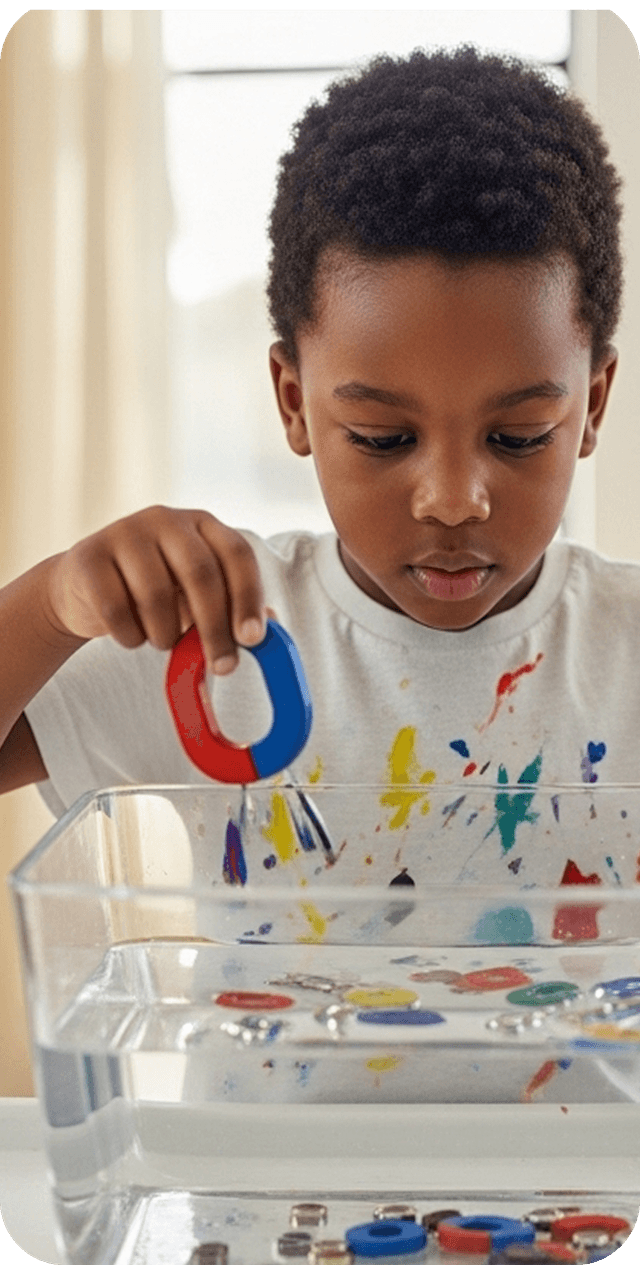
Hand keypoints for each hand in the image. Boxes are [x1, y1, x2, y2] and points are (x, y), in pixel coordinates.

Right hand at [44, 506, 266, 672]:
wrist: (86, 589)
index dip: (248, 597)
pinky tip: (132, 636)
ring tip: (163, 642)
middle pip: (200, 573)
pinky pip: (115, 608)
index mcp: (203, 525)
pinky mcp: (89, 556)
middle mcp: (166, 520)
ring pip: (155, 594)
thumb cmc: (155, 594)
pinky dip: (129, 635)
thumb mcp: (196, 596)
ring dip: (165, 634)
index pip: (237, 554)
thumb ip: (231, 607)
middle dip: (215, 628)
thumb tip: (270, 627)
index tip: (252, 640)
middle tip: (223, 666)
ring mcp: (124, 532)